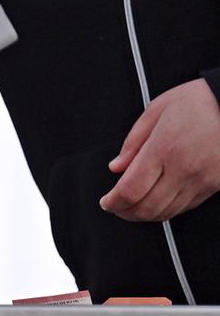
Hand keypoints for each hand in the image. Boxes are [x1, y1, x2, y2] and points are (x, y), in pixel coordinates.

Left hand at [101, 77, 219, 221]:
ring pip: (167, 212)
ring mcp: (202, 180)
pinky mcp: (216, 184)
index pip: (130, 190)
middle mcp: (184, 169)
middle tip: (116, 206)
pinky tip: (159, 199)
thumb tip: (116, 167)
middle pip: (147, 208)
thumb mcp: (158, 109)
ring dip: (145, 214)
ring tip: (134, 205)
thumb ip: (133, 141)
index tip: (106, 201)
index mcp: (164, 148)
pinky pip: (186, 206)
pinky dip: (168, 209)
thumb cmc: (201, 101)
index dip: (113, 202)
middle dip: (125, 212)